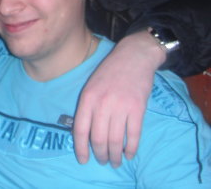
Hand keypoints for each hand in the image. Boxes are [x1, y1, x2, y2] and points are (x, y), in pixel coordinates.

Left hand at [73, 31, 165, 167]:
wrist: (133, 57)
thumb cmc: (110, 71)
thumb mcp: (91, 85)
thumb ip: (87, 107)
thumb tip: (85, 133)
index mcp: (87, 98)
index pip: (80, 130)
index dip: (81, 148)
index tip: (83, 160)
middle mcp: (102, 104)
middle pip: (98, 139)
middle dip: (100, 155)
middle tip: (103, 161)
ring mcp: (120, 107)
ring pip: (116, 141)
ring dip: (115, 155)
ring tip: (115, 161)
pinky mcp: (138, 109)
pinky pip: (133, 135)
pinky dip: (131, 148)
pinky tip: (130, 154)